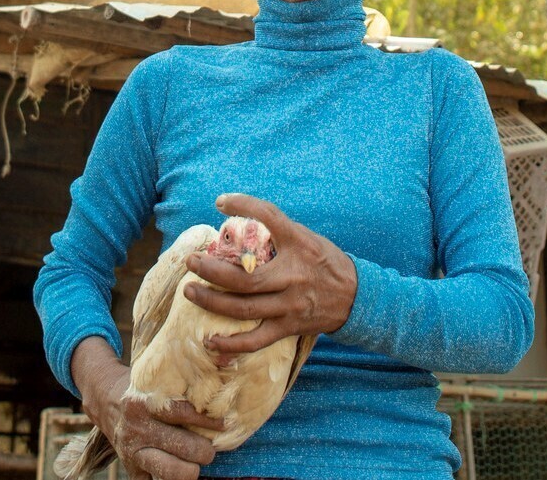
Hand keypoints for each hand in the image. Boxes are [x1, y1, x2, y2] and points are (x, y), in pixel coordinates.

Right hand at [72, 340, 221, 479]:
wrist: (105, 399)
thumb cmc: (142, 388)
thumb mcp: (156, 379)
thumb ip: (181, 385)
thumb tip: (221, 393)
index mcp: (143, 403)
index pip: (183, 414)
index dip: (209, 420)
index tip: (225, 424)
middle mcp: (137, 428)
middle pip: (184, 447)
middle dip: (205, 450)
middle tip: (210, 447)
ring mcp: (132, 451)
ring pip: (173, 471)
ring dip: (192, 469)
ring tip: (197, 462)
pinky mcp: (130, 468)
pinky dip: (172, 479)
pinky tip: (180, 468)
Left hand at [183, 193, 357, 357]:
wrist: (357, 297)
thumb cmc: (325, 263)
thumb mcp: (307, 239)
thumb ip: (278, 232)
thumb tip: (238, 222)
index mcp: (300, 245)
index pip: (270, 217)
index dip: (244, 205)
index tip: (219, 202)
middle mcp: (294, 276)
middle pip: (245, 278)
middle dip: (212, 270)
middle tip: (191, 262)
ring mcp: (290, 305)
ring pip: (245, 308)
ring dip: (212, 302)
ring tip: (190, 291)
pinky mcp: (289, 327)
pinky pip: (256, 340)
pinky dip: (232, 344)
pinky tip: (210, 341)